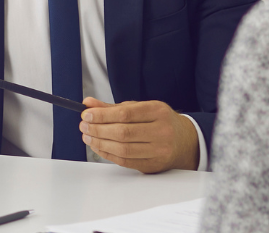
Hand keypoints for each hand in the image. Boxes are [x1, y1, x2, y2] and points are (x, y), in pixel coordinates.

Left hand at [78, 98, 198, 173]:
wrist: (184, 141)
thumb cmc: (159, 121)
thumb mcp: (140, 108)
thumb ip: (113, 107)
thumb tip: (88, 104)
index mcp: (158, 111)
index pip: (125, 113)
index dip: (102, 115)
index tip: (87, 114)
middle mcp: (162, 131)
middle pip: (123, 132)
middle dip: (98, 129)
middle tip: (84, 126)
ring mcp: (159, 150)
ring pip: (123, 149)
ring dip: (100, 143)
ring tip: (88, 137)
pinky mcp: (154, 165)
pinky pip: (126, 161)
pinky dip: (108, 154)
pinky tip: (99, 147)